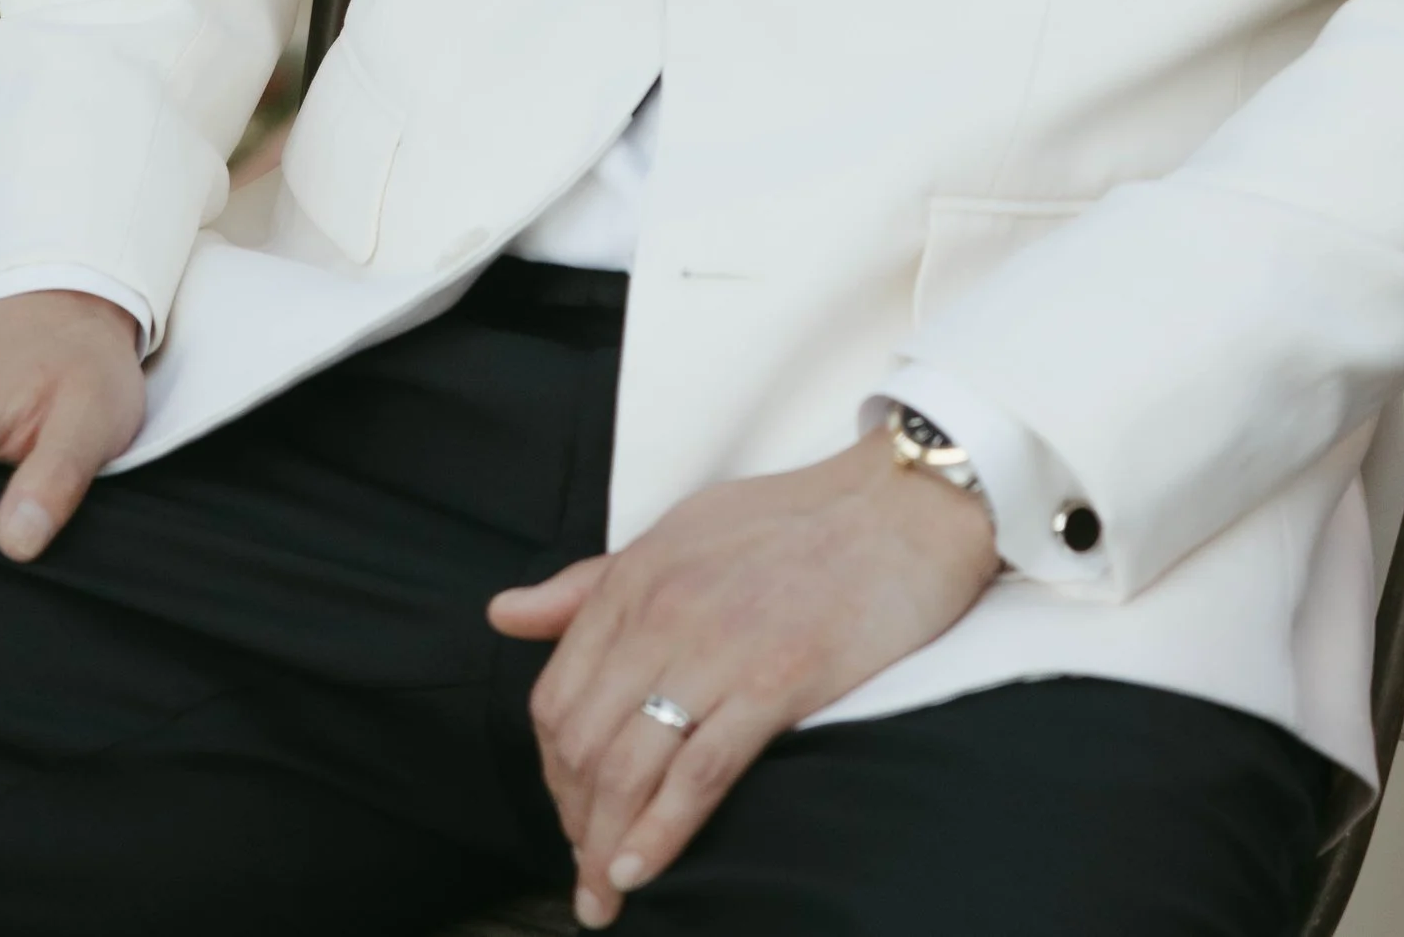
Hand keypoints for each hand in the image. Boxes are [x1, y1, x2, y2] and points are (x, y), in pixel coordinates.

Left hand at [488, 430, 1000, 926]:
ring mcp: (717, 648)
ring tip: (602, 896)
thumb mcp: (680, 532)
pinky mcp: (776, 682)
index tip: (568, 808)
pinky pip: (698, 774)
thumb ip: (591, 583)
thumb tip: (503, 614)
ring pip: (627, 767)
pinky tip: (640, 870)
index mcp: (635, 576)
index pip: (556, 693)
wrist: (899, 506)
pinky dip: (660, 834)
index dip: (551, 768)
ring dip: (603, 846)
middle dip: (573, 819)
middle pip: (581, 741)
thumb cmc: (796, 520)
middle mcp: (662, 612)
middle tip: (585, 867)